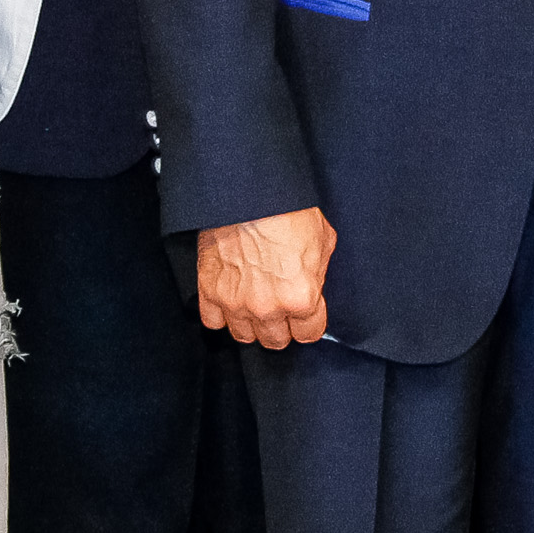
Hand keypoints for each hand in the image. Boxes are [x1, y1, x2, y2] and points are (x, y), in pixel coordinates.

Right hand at [199, 208, 334, 347]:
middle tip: (282, 309)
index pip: (309, 334)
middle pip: (276, 341)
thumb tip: (314, 284)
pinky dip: (222, 314)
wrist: (250, 191)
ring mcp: (235, 302)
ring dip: (252, 324)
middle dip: (283, 326)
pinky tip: (232, 301)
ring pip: (244, 336)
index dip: (310, 323)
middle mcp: (267, 307)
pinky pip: (213, 321)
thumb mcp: (323, 240)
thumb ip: (318, 274)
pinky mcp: (209, 290)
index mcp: (300, 297)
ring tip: (257, 307)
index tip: (307, 317)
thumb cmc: (288, 210)